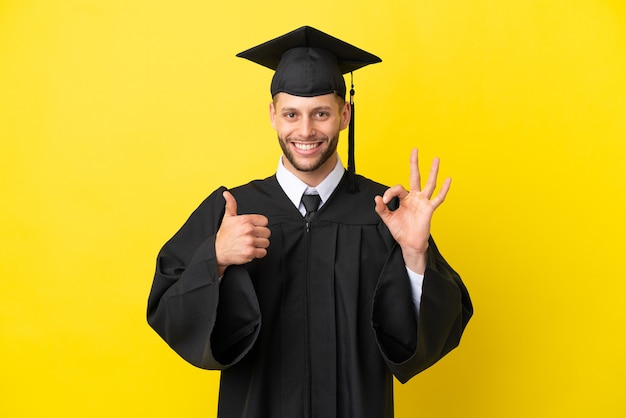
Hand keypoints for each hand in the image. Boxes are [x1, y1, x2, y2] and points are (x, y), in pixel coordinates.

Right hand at [215, 191, 270, 275]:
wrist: (218, 251)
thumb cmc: (224, 235)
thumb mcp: (227, 218)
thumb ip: (231, 205)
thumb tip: (227, 194)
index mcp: (244, 220)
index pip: (264, 221)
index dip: (260, 225)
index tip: (254, 228)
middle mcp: (248, 230)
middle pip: (267, 232)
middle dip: (260, 235)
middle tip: (252, 237)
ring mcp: (249, 242)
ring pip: (266, 242)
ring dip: (260, 245)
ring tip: (250, 244)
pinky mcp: (250, 252)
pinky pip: (263, 252)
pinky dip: (258, 253)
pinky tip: (251, 250)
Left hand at [374, 149, 450, 273]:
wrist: (409, 244)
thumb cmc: (400, 231)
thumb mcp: (388, 219)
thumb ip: (382, 209)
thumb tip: (377, 198)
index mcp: (404, 198)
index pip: (397, 188)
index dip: (389, 192)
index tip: (384, 201)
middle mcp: (414, 197)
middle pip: (415, 177)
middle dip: (414, 164)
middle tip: (415, 150)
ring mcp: (423, 202)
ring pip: (429, 184)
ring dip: (432, 171)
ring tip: (436, 159)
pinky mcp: (429, 209)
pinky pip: (438, 198)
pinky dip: (444, 189)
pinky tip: (448, 179)